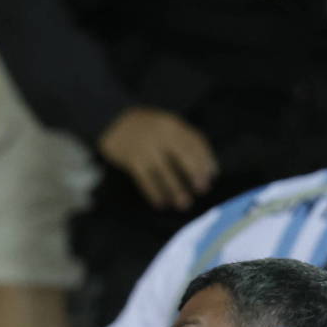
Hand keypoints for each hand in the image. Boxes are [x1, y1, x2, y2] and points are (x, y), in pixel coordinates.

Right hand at [98, 107, 217, 209]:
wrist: (113, 122)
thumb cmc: (146, 127)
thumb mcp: (167, 124)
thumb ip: (183, 138)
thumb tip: (205, 164)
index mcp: (173, 125)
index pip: (195, 142)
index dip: (206, 159)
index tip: (212, 174)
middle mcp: (161, 136)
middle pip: (183, 156)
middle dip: (195, 174)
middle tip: (203, 189)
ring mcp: (146, 149)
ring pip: (165, 172)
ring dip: (176, 189)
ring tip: (184, 204)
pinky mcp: (132, 160)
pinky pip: (145, 180)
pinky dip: (154, 193)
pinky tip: (161, 203)